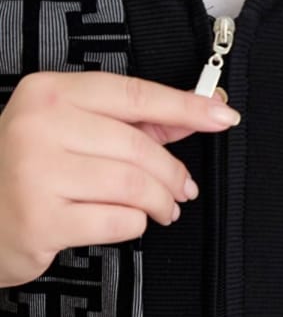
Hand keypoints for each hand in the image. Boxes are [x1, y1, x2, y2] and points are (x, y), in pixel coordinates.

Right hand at [0, 71, 239, 287]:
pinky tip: (128, 222)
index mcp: (48, 93)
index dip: (186, 106)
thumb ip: (131, 121)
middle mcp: (38, 126)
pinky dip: (135, 223)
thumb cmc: (25, 170)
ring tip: (166, 208)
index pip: (135, 94)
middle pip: (139, 145)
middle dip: (173, 171)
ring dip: (161, 200)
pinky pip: (118, 220)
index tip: (224, 115)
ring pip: (133, 184)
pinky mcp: (40, 221)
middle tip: (185, 188)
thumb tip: (198, 111)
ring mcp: (36, 174)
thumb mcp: (67, 129)